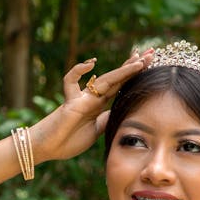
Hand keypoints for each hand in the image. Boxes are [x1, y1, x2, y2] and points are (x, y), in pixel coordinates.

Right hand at [33, 48, 153, 160]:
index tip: (148, 64)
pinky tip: (90, 64)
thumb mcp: (96, 131)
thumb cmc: (68, 140)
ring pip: (105, 79)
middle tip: (151, 52)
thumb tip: (122, 112)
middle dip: (134, 65)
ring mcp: (82, 98)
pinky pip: (72, 83)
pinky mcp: (71, 103)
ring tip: (139, 59)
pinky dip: (78, 71)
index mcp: (98, 104)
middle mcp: (92, 97)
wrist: (48, 148)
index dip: (133, 75)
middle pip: (117, 77)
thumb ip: (107, 120)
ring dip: (123, 70)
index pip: (120, 85)